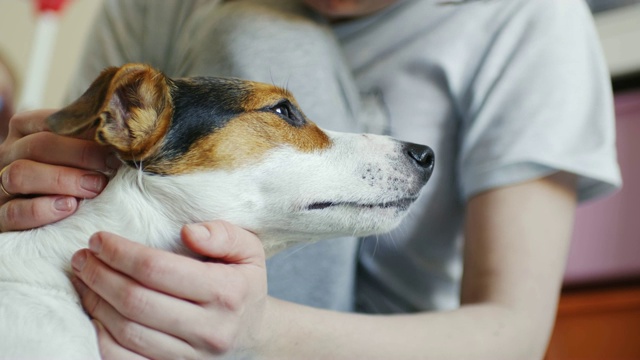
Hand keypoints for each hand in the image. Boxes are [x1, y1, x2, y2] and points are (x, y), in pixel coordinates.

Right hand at [0, 110, 117, 231]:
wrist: (47, 215)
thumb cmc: (74, 175)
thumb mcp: (80, 153)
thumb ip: (93, 140)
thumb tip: (125, 132)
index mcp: (26, 131)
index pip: (48, 121)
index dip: (83, 131)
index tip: (115, 145)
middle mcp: (8, 154)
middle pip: (36, 146)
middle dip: (79, 156)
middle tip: (109, 168)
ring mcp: (0, 186)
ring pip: (19, 175)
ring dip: (61, 181)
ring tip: (94, 188)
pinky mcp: (1, 217)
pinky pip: (13, 212)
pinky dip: (42, 210)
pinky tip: (69, 208)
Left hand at [71, 220, 268, 358]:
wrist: (254, 333)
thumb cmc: (243, 283)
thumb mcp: (249, 249)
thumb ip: (223, 234)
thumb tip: (187, 232)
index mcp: (226, 292)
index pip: (158, 269)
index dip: (120, 253)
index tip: (99, 239)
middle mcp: (210, 329)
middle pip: (136, 301)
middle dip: (100, 276)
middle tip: (82, 258)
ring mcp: (192, 357)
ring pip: (127, 332)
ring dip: (95, 303)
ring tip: (84, 280)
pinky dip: (101, 337)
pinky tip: (95, 313)